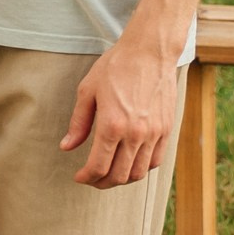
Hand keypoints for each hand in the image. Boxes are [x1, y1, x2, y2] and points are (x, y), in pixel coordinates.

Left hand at [60, 38, 181, 188]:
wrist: (149, 51)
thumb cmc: (115, 67)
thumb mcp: (88, 91)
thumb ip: (78, 123)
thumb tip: (67, 147)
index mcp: (112, 125)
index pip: (98, 166)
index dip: (86, 177)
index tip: (79, 176)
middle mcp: (135, 134)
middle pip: (119, 176)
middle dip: (102, 182)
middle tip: (92, 178)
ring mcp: (154, 134)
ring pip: (138, 173)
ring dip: (122, 179)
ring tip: (109, 173)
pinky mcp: (166, 129)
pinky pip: (155, 161)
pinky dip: (141, 169)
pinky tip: (129, 162)